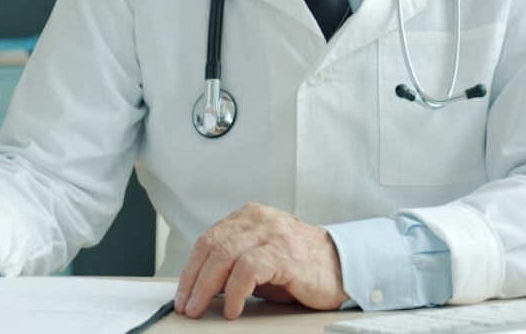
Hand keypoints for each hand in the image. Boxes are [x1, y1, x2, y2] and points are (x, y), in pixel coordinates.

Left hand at [174, 203, 346, 319]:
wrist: (343, 266)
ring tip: (201, 308)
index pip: (207, 240)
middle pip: (211, 246)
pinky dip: (236, 291)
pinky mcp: (284, 252)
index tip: (182, 294)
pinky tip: (233, 308)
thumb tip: (202, 288)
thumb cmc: (300, 265)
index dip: (190, 269)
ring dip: (207, 286)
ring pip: (224, 255)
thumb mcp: (260, 259)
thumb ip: (233, 265)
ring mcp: (271, 234)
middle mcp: (257, 220)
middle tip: (187, 305)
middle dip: (193, 279)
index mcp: (247, 218)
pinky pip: (249, 269)